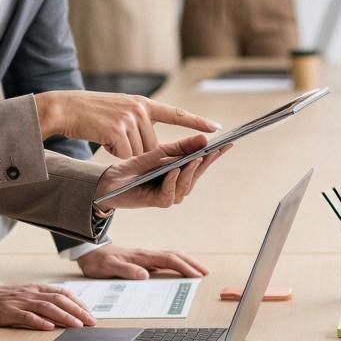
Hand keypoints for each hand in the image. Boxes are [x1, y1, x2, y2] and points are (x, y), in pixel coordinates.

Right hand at [0, 284, 95, 330]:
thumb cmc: (6, 299)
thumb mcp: (29, 296)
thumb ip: (45, 301)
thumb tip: (66, 313)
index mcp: (38, 289)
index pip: (63, 293)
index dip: (78, 302)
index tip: (90, 313)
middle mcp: (32, 294)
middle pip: (59, 300)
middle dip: (77, 310)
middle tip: (90, 321)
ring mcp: (21, 302)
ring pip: (46, 307)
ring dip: (63, 316)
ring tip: (76, 325)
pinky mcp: (9, 311)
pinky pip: (26, 316)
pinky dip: (39, 321)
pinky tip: (49, 327)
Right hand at [38, 92, 218, 156]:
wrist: (66, 108)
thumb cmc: (92, 114)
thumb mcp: (121, 111)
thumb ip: (139, 123)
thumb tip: (154, 149)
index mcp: (144, 103)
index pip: (176, 113)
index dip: (196, 122)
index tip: (216, 128)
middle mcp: (140, 108)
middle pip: (154, 145)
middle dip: (139, 151)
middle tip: (118, 140)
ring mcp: (129, 118)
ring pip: (140, 153)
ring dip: (125, 153)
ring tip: (108, 137)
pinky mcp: (118, 130)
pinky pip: (126, 155)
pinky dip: (114, 154)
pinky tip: (103, 140)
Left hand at [75, 246, 208, 279]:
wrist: (89, 253)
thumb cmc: (98, 261)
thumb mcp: (109, 267)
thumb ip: (126, 270)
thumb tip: (145, 275)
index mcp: (141, 256)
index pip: (168, 259)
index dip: (184, 266)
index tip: (196, 275)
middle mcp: (146, 255)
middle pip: (175, 256)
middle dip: (191, 263)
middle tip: (205, 272)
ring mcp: (145, 257)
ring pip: (171, 257)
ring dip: (186, 262)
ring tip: (199, 271)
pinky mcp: (143, 260)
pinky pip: (164, 261)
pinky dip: (176, 264)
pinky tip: (180, 270)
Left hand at [96, 133, 219, 210]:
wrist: (111, 181)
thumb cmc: (136, 166)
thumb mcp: (160, 152)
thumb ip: (181, 147)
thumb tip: (205, 139)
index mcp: (182, 173)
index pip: (203, 163)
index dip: (215, 155)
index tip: (228, 143)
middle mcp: (179, 185)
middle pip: (197, 175)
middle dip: (207, 162)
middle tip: (215, 150)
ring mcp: (169, 195)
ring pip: (185, 185)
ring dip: (190, 172)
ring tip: (196, 158)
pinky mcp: (157, 201)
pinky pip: (169, 193)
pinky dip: (172, 181)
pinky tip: (174, 170)